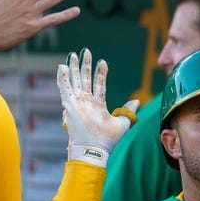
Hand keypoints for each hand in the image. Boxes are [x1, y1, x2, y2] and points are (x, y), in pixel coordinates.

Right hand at [58, 49, 139, 165]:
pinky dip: (63, 77)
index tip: (103, 62)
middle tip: (86, 52)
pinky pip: (64, 88)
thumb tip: (136, 100)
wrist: (95, 148)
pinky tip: (63, 66)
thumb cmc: (108, 139)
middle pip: (85, 79)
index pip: (99, 85)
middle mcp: (86, 102)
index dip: (101, 73)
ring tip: (74, 55)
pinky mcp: (69, 104)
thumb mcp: (123, 122)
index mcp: (98, 105)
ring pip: (75, 81)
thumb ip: (128, 110)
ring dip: (74, 68)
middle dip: (85, 66)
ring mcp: (77, 102)